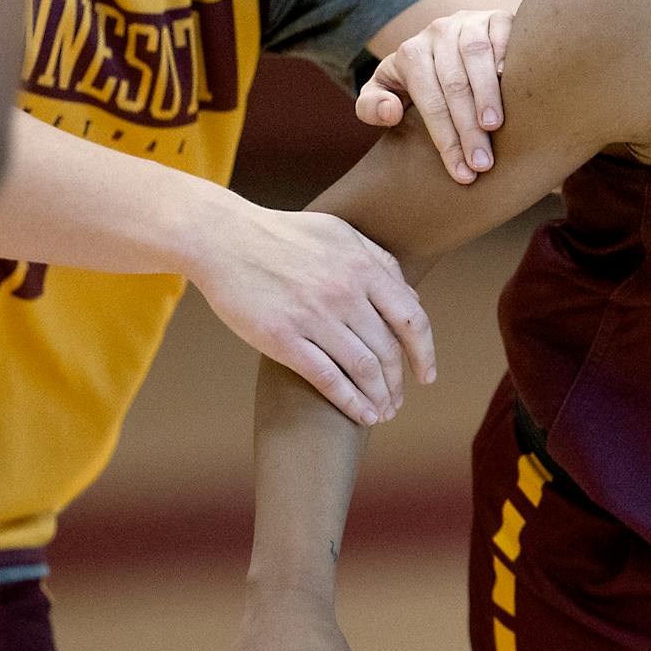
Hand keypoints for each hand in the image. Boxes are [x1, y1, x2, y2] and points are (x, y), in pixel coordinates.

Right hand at [188, 201, 432, 424]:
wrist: (223, 238)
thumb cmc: (285, 236)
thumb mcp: (340, 235)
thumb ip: (380, 264)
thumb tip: (413, 301)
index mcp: (363, 267)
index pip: (412, 319)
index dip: (424, 352)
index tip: (426, 375)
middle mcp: (344, 293)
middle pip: (388, 350)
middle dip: (398, 383)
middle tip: (398, 402)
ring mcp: (313, 316)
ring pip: (363, 368)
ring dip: (379, 397)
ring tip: (383, 413)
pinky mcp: (281, 337)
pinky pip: (326, 378)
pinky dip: (350, 401)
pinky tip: (361, 415)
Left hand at [355, 8, 512, 184]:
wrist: (444, 42)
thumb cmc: (418, 80)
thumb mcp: (386, 91)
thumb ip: (371, 106)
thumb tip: (389, 112)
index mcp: (410, 53)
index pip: (429, 101)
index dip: (445, 139)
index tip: (463, 172)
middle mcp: (438, 32)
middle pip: (454, 84)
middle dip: (469, 129)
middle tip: (482, 163)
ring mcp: (469, 21)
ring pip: (477, 58)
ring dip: (487, 94)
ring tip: (495, 128)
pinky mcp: (496, 17)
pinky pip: (504, 35)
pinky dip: (509, 57)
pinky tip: (515, 87)